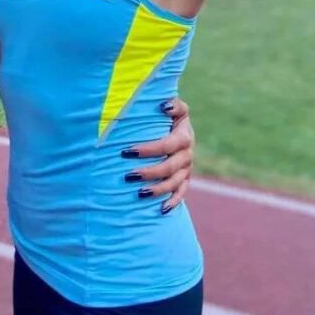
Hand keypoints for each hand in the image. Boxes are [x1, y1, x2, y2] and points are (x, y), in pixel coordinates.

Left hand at [122, 98, 194, 212]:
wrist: (177, 126)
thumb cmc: (168, 115)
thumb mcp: (175, 108)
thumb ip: (173, 104)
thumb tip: (163, 106)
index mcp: (184, 136)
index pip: (167, 145)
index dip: (148, 149)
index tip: (127, 151)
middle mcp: (187, 154)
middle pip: (170, 168)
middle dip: (149, 173)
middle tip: (129, 176)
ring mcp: (186, 168)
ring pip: (174, 183)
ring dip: (158, 189)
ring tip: (139, 193)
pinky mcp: (185, 179)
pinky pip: (182, 193)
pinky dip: (173, 202)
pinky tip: (161, 210)